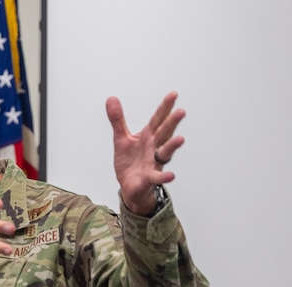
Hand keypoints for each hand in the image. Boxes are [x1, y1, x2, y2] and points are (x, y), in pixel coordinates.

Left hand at [105, 92, 185, 214]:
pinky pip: (157, 177)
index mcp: (148, 136)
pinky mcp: (149, 177)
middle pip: (164, 133)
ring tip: (180, 139)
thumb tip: (111, 99)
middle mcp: (154, 148)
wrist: (129, 186)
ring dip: (172, 146)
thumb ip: (117, 119)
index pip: (157, 119)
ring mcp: (153, 162)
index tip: (173, 94)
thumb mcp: (121, 138)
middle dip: (172, 123)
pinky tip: (171, 176)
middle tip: (181, 112)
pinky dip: (163, 177)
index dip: (164, 107)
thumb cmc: (130, 162)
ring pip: (165, 152)